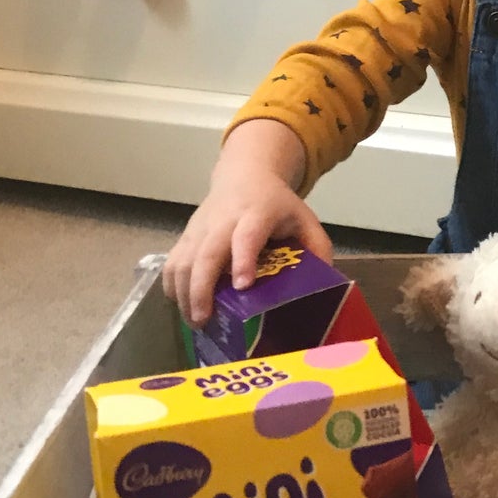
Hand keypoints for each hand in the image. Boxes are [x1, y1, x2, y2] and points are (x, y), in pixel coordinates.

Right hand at [163, 121, 333, 326]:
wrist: (244, 175)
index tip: (243, 285)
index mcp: (258, 213)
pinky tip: (182, 307)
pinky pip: (172, 262)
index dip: (243, 258)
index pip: (247, 235)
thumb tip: (325, 285)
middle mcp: (224, 219)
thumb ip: (318, 248)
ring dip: (184, 293)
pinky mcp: (186, 236)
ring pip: (183, 260)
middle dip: (202, 287)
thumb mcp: (304, 218)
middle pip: (207, 252)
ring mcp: (201, 228)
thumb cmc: (277, 204)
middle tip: (205, 319)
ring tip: (196, 322)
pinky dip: (172, 286)